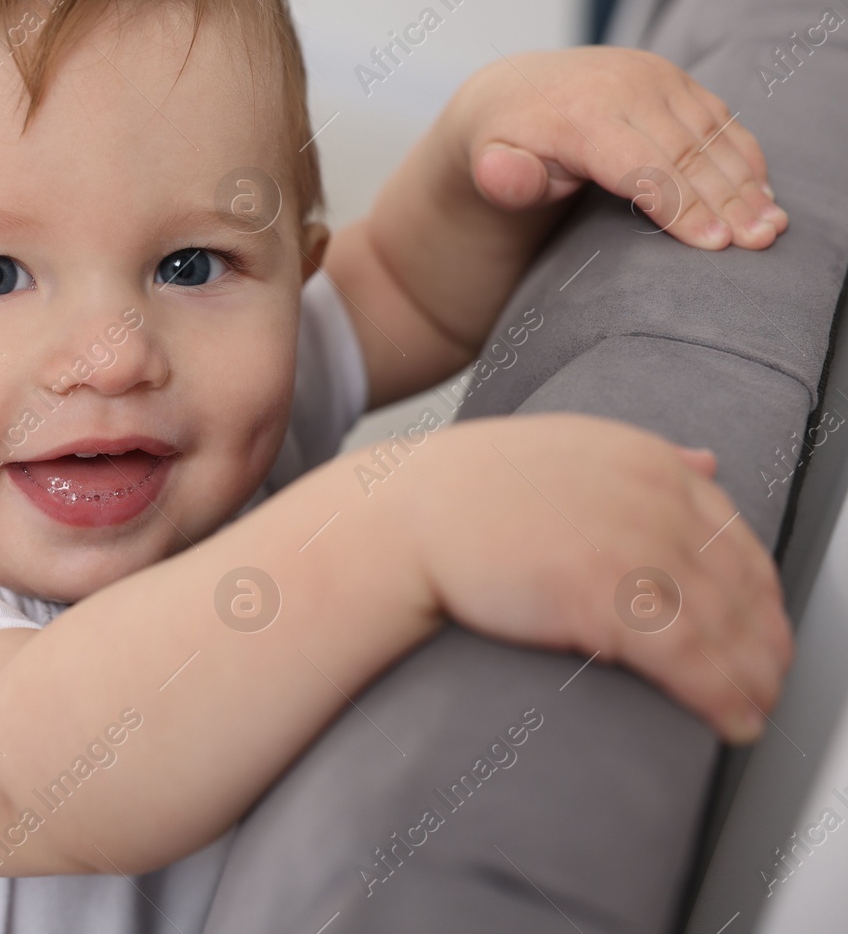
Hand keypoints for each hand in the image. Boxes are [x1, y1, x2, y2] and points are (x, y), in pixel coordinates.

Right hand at [392, 413, 791, 743]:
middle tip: (769, 681)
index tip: (762, 627)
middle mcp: (653, 497)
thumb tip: (709, 461)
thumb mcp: (568, 448)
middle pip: (741, 583)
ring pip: (726, 626)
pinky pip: (690, 658)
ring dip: (755, 679)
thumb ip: (642, 459)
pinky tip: (735, 721)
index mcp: (647, 459)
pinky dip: (723, 697)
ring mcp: (632, 545)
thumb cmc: (464, 493)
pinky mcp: (607, 596)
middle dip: (766, 642)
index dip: (760, 591)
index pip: (734, 533)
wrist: (400, 520)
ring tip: (756, 711)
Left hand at [453, 47, 785, 249]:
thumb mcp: (487, 163)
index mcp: (582, 114)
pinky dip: (743, 156)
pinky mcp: (674, 79)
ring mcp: (654, 78)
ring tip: (772, 226)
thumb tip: (506, 176)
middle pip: (688, 153)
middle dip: (728, 201)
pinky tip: (762, 192)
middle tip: (760, 243)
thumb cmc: (506, 143)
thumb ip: (501, 178)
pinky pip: (719, 118)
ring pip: (712, 135)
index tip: (714, 244)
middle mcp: (624, 87)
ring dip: (747, 182)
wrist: (514, 90)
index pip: (643, 166)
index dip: (681, 206)